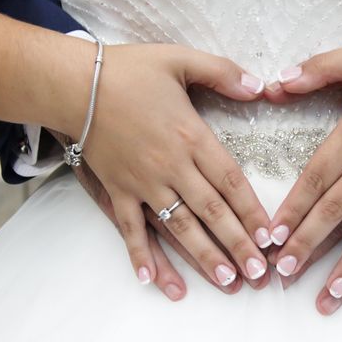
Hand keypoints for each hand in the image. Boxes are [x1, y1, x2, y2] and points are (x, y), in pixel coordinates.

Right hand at [60, 43, 271, 289]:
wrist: (72, 83)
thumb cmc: (129, 70)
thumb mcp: (181, 59)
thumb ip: (223, 72)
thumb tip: (260, 88)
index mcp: (192, 136)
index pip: (230, 181)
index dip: (252, 211)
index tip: (269, 237)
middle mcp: (171, 166)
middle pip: (211, 211)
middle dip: (237, 244)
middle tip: (258, 274)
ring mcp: (142, 183)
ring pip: (178, 227)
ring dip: (203, 257)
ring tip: (226, 283)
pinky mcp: (116, 190)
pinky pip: (129, 229)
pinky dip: (140, 255)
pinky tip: (152, 281)